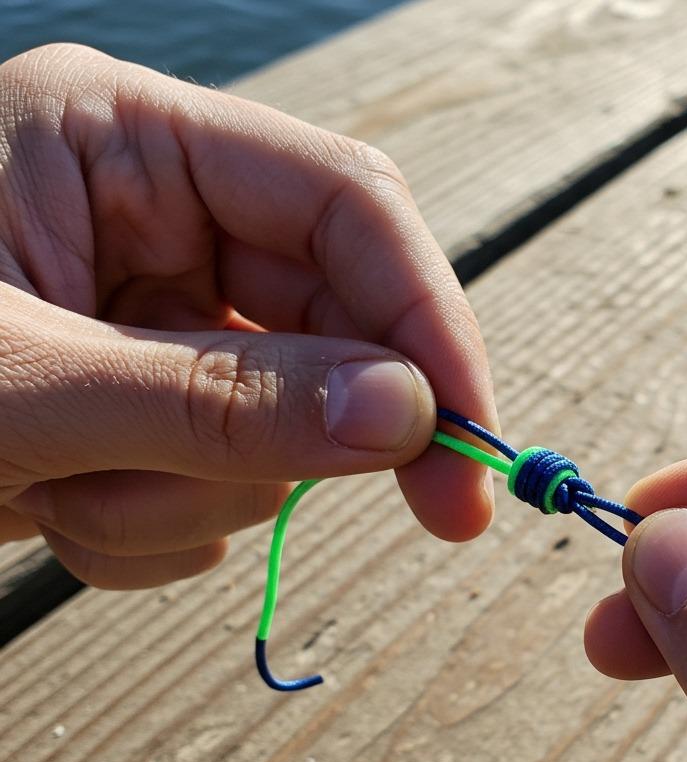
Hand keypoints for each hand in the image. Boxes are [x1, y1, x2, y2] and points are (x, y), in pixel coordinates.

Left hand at [0, 44, 495, 587]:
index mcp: (125, 142)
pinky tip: (56, 516)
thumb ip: (220, 404)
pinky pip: (218, 480)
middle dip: (333, 435)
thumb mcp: (17, 391)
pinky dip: (154, 528)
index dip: (435, 324)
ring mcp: (151, 318)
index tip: (475, 445)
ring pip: (279, 425)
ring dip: (198, 498)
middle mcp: (154, 219)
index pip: (348, 209)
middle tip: (434, 519)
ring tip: (66, 505)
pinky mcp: (140, 402)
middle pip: (333, 322)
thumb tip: (408, 417)